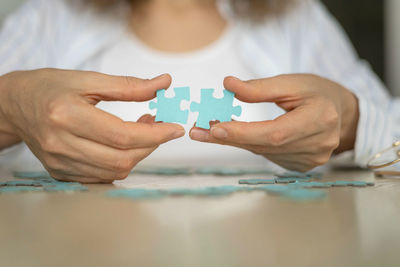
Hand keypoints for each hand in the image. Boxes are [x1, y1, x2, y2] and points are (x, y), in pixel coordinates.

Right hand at [0, 69, 183, 182]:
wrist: (16, 105)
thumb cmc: (51, 87)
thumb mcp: (88, 79)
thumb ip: (129, 85)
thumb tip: (165, 84)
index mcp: (66, 115)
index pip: (122, 135)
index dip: (155, 134)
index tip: (176, 128)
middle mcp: (61, 144)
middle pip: (121, 159)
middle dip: (150, 145)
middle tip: (159, 126)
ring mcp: (60, 163)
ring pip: (114, 171)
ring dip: (137, 154)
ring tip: (142, 132)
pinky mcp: (61, 173)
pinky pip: (102, 177)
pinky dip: (120, 163)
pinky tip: (123, 146)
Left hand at [190, 74, 358, 171]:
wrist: (341, 113)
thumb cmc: (317, 92)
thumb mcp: (291, 82)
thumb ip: (259, 87)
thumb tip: (227, 85)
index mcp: (320, 120)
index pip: (275, 133)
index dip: (243, 133)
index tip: (214, 127)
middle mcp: (318, 145)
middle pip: (264, 146)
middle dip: (229, 138)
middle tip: (198, 131)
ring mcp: (312, 160)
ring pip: (263, 153)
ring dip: (234, 142)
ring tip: (208, 130)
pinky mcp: (303, 166)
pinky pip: (268, 156)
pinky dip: (249, 145)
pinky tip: (233, 136)